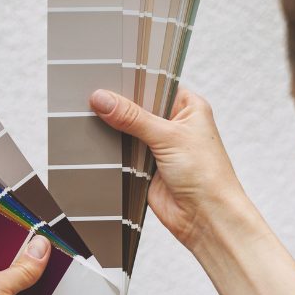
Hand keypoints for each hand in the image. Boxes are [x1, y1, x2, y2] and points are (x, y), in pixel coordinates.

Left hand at [0, 236, 50, 294]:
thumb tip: (39, 248)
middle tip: (44, 244)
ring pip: (20, 288)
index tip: (24, 229)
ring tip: (54, 262)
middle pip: (4, 268)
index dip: (3, 240)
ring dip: (36, 280)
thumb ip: (19, 268)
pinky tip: (55, 290)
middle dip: (24, 260)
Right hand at [89, 88, 245, 251]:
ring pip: (127, 131)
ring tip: (88, 117)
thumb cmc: (206, 175)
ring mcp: (158, 146)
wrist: (205, 217)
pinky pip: (122, 154)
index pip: (154, 85)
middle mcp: (173, 125)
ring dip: (113, 131)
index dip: (132, 82)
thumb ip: (132, 117)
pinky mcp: (144, 167)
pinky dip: (112, 152)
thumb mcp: (168, 136)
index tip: (106, 76)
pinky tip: (96, 142)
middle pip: (137, 108)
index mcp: (187, 107)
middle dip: (118, 107)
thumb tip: (103, 99)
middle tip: (92, 97)